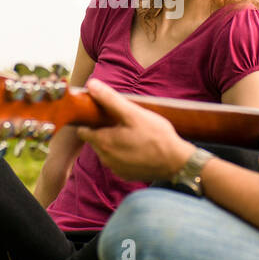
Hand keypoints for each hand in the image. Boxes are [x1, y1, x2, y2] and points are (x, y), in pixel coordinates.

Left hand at [76, 79, 194, 181]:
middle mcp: (105, 158)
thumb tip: (92, 84)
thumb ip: (110, 99)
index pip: (83, 131)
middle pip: (95, 140)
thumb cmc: (156, 136)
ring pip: (106, 151)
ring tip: (132, 133)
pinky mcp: (126, 175)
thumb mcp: (133, 113)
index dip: (90, 121)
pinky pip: (118, 161)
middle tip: (122, 122)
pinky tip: (138, 147)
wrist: (176, 162)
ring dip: (114, 142)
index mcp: (103, 142)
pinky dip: (123, 154)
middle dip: (104, 130)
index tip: (102, 114)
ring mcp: (115, 169)